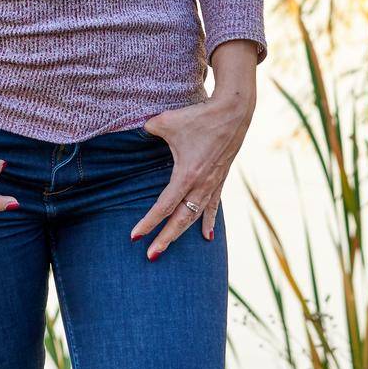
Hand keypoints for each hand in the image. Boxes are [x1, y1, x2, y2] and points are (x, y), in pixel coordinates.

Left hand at [129, 90, 254, 257]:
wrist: (233, 112)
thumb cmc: (199, 116)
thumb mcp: (166, 121)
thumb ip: (148, 129)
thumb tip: (139, 130)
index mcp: (186, 175)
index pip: (163, 207)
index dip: (148, 223)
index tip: (134, 236)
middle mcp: (200, 185)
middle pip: (180, 220)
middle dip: (165, 239)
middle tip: (150, 256)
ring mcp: (212, 184)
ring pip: (195, 216)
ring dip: (182, 233)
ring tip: (168, 247)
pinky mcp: (220, 179)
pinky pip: (213, 206)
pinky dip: (208, 222)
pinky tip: (208, 238)